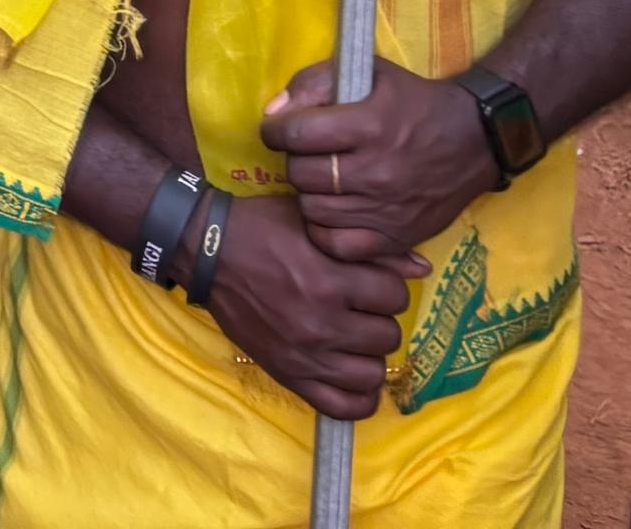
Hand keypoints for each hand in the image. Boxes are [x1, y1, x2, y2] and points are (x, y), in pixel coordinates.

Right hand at [200, 188, 412, 421]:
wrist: (207, 250)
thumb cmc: (263, 227)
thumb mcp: (316, 224)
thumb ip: (371, 248)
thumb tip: (423, 268)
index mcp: (329, 280)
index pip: (395, 297)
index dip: (387, 286)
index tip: (370, 281)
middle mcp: (320, 324)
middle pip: (387, 336)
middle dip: (379, 318)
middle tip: (360, 307)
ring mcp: (304, 356)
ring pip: (372, 373)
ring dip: (369, 354)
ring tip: (354, 337)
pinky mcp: (288, 376)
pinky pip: (343, 407)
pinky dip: (357, 396)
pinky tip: (351, 372)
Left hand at [266, 61, 502, 264]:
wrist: (474, 140)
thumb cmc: (416, 102)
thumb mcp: (370, 74)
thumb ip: (316, 83)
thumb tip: (274, 112)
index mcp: (370, 125)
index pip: (297, 133)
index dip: (275, 130)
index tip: (278, 130)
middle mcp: (377, 171)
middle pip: (302, 174)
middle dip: (295, 160)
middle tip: (308, 154)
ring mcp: (387, 209)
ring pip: (314, 210)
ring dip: (309, 193)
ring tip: (322, 181)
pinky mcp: (397, 237)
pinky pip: (339, 246)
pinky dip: (325, 231)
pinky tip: (331, 213)